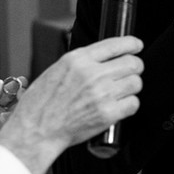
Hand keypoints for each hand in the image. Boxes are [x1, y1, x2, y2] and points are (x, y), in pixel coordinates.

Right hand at [0, 36, 143, 173]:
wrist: (36, 130)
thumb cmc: (41, 103)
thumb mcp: (57, 70)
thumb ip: (81, 62)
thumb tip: (103, 58)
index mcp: (78, 59)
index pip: (115, 44)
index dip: (132, 44)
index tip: (136, 45)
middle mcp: (92, 74)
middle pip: (132, 63)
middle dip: (134, 67)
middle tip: (130, 72)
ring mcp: (101, 94)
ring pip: (135, 83)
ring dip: (132, 86)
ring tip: (121, 91)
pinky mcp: (107, 114)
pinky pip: (133, 104)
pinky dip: (129, 105)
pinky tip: (119, 106)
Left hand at [0, 77, 24, 173]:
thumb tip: (0, 83)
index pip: (5, 93)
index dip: (13, 86)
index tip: (19, 81)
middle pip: (16, 104)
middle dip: (21, 97)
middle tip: (21, 93)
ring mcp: (3, 132)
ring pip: (19, 118)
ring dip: (18, 112)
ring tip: (6, 113)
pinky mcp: (5, 146)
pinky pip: (16, 135)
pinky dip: (16, 128)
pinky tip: (8, 124)